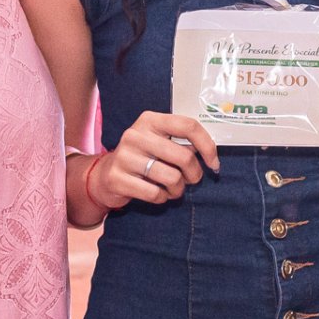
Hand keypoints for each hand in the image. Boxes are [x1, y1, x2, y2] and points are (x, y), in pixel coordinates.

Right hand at [89, 113, 220, 208]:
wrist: (104, 175)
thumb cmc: (142, 158)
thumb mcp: (158, 142)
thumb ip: (181, 142)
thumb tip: (210, 154)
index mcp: (150, 120)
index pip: (188, 126)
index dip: (207, 146)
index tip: (213, 163)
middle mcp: (136, 135)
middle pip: (184, 156)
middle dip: (195, 174)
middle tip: (191, 180)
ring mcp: (124, 156)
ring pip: (172, 178)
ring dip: (178, 189)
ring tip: (172, 188)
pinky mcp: (117, 179)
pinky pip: (155, 194)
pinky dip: (163, 198)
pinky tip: (157, 193)